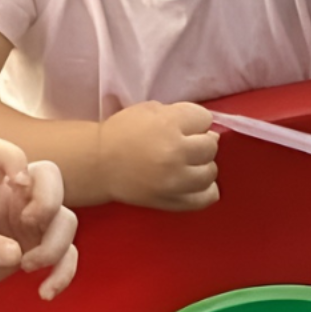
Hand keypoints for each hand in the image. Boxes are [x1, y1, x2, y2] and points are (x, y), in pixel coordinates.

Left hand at [0, 140, 78, 300]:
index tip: (17, 182)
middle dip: (50, 200)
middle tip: (30, 223)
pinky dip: (64, 273)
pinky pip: (68, 254)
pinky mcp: (40, 246)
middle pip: (50, 176)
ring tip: (25, 267)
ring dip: (55, 246)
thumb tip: (16, 253)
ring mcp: (31, 221)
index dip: (13, 157)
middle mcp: (13, 196)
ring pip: (65, 219)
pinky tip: (45, 293)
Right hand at [98, 100, 219, 210]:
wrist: (99, 164)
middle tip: (184, 147)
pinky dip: (206, 191)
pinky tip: (195, 184)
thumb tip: (210, 132)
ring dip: (202, 167)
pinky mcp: (173, 201)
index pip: (205, 119)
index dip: (195, 122)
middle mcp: (176, 152)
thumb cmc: (122, 133)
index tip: (183, 127)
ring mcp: (176, 180)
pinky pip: (206, 198)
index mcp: (168, 124)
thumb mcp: (149, 110)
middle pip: (211, 146)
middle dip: (200, 143)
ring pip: (211, 172)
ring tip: (187, 165)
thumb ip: (180, 115)